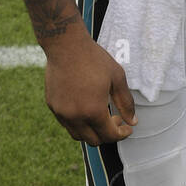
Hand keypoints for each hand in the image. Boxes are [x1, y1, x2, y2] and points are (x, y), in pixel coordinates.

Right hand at [44, 27, 137, 145]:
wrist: (66, 45)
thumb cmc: (93, 59)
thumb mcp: (117, 77)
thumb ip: (126, 102)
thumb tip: (133, 121)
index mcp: (93, 111)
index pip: (109, 136)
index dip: (121, 134)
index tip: (127, 127)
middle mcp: (75, 117)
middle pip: (94, 140)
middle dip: (108, 134)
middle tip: (115, 118)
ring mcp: (61, 113)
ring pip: (78, 135)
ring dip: (92, 131)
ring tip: (100, 114)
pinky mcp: (52, 106)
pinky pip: (67, 123)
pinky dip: (78, 123)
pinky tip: (85, 107)